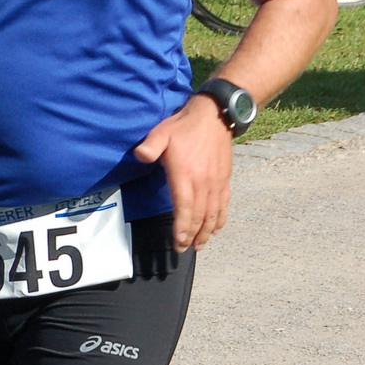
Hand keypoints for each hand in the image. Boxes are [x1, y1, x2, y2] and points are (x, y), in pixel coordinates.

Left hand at [133, 95, 232, 251]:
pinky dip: (220, 218)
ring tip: (199, 245)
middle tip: (184, 248)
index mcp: (186, 174)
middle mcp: (203, 182)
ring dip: (206, 232)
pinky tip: (216, 229)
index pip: (184, 207)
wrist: (214, 116)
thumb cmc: (183, 126)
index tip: (179, 241)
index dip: (182, 227)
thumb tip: (140, 155)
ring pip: (212, 213)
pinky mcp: (224, 179)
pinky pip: (224, 203)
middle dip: (191, 235)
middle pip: (199, 215)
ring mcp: (216, 182)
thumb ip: (150, 146)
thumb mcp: (161, 132)